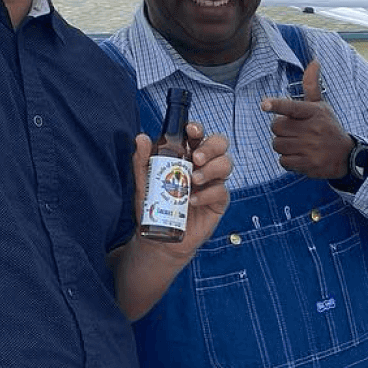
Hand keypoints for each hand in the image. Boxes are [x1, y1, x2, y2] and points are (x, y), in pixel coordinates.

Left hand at [130, 125, 233, 249]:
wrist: (160, 238)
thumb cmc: (153, 206)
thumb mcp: (143, 182)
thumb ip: (142, 160)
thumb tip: (142, 137)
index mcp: (186, 155)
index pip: (198, 135)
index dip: (198, 129)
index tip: (191, 130)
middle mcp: (203, 165)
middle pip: (220, 144)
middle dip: (211, 147)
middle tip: (196, 158)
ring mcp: (213, 182)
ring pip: (226, 164)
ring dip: (211, 169)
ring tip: (193, 180)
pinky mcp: (218, 201)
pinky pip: (221, 191)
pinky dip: (207, 194)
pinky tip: (193, 201)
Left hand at [260, 59, 353, 178]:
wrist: (346, 156)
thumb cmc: (329, 127)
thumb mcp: (322, 106)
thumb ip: (312, 86)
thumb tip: (314, 61)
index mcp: (314, 112)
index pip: (291, 107)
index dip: (277, 105)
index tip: (265, 104)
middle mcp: (312, 129)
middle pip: (276, 127)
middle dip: (280, 130)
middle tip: (294, 131)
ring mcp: (310, 147)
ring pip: (277, 144)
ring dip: (283, 146)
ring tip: (298, 145)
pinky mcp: (308, 163)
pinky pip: (283, 161)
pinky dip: (288, 160)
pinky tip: (300, 156)